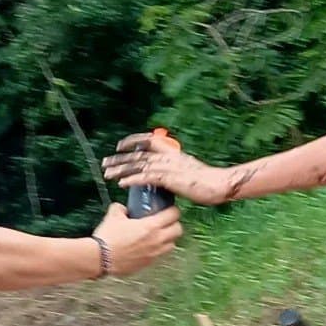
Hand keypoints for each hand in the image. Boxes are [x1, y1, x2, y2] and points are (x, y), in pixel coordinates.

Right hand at [92, 202, 183, 275]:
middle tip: (166, 222)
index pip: (173, 215)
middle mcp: (157, 240)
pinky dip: (159, 249)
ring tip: (159, 235)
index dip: (173, 210)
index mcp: (151, 226)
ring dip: (169, 238)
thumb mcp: (113, 216)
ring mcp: (155, 253)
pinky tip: (149, 246)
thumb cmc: (108, 237)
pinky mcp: (149, 263)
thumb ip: (120, 209)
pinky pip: (161, 254)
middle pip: (178, 230)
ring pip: (172, 244)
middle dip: (174, 224)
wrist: (100, 258)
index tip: (168, 209)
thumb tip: (123, 208)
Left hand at [102, 132, 230, 204]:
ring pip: (138, 165)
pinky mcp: (168, 178)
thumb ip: (177, 171)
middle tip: (105, 163)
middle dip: (119, 158)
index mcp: (173, 153)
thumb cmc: (209, 182)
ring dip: (121, 169)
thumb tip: (168, 178)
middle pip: (138, 154)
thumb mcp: (190, 171)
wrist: (219, 185)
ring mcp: (167, 166)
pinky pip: (145, 177)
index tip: (120, 146)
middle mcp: (168, 156)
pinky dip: (132, 180)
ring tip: (107, 173)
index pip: (148, 140)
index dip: (133, 141)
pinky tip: (121, 183)